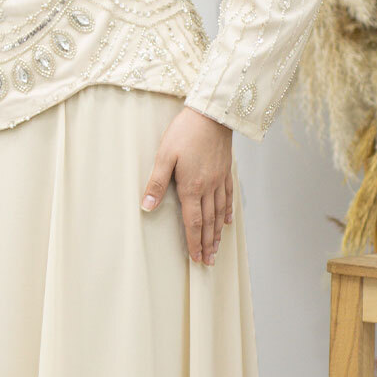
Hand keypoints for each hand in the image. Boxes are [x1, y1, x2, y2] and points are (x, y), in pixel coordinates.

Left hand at [141, 107, 234, 265]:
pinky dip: (228, 211)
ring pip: (219, 213)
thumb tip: (147, 206)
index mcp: (191, 187)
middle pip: (208, 222)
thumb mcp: (165, 155)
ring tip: (217, 249)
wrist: (212, 114)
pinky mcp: (225, 171)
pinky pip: (228, 196)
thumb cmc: (185, 132)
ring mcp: (219, 180)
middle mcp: (208, 187)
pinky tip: (228, 221)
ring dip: (218, 233)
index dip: (194, 242)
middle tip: (208, 262)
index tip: (195, 258)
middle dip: (207, 244)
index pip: (193, 222)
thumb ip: (156, 182)